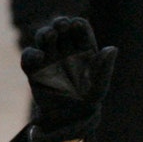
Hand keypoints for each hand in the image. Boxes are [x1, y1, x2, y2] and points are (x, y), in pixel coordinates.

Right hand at [20, 17, 116, 141]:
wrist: (70, 117)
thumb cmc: (89, 98)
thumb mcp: (99, 85)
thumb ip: (105, 67)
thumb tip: (112, 48)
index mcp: (84, 50)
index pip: (80, 29)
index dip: (77, 25)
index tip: (77, 24)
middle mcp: (65, 50)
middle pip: (60, 30)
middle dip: (60, 24)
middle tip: (62, 25)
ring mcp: (49, 58)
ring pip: (44, 39)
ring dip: (45, 33)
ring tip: (50, 35)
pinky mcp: (35, 69)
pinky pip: (29, 57)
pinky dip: (31, 54)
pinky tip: (39, 56)